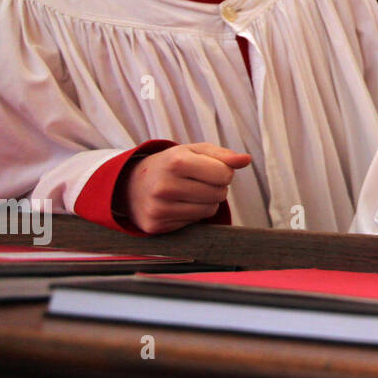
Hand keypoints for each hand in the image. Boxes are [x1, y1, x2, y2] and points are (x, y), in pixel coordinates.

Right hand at [118, 142, 251, 234]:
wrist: (131, 184)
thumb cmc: (170, 164)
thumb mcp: (194, 151)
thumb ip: (223, 155)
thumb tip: (246, 160)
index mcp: (176, 162)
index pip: (224, 174)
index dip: (224, 172)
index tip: (211, 169)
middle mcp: (165, 187)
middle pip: (218, 194)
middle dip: (217, 187)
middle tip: (200, 181)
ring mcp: (159, 208)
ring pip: (209, 211)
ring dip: (207, 202)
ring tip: (191, 192)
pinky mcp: (157, 226)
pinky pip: (194, 223)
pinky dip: (193, 214)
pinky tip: (179, 204)